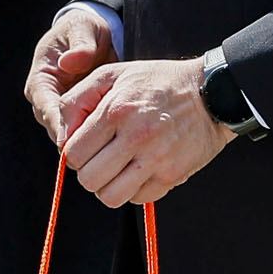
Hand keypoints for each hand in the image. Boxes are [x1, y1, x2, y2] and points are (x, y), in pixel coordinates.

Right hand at [26, 5, 119, 144]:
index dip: (60, 124)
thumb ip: (80, 45)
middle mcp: (46, 100)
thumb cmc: (84, 29)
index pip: (46, 108)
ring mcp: (60, 110)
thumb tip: (70, 62)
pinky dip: (97, 139)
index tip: (74, 139)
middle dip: (75, 142)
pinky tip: (116, 145)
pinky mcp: (75, 116)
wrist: (93, 35)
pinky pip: (83, 134)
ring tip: (110, 152)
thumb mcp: (83, 30)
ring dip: (87, 144)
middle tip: (98, 152)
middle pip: (56, 129)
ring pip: (69, 136)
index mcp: (41, 80)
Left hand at [57, 55, 232, 208]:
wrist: (211, 93)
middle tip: (100, 160)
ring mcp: (157, 159)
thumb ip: (77, 100)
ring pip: (111, 197)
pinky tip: (139, 171)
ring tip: (116, 170)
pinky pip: (139, 199)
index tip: (86, 146)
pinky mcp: (173, 175)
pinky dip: (134, 190)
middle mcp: (136, 136)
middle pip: (89, 179)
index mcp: (116, 110)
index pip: (74, 153)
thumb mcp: (112, 74)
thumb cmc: (156, 82)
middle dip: (88, 172)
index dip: (74, 153)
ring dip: (108, 187)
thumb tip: (61, 137)